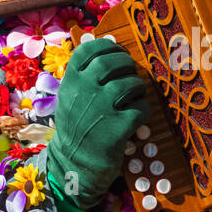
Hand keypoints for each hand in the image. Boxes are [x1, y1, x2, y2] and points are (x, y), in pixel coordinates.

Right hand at [47, 36, 149, 211]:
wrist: (74, 164)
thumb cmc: (75, 129)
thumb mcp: (69, 98)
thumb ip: (83, 77)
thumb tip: (105, 50)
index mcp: (70, 82)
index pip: (89, 50)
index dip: (107, 46)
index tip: (115, 51)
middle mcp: (85, 91)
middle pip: (113, 61)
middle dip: (126, 63)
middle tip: (129, 72)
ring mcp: (102, 108)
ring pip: (131, 83)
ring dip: (137, 88)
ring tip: (134, 97)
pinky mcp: (119, 126)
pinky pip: (141, 108)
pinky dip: (143, 110)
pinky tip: (136, 118)